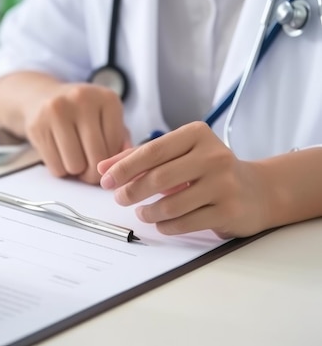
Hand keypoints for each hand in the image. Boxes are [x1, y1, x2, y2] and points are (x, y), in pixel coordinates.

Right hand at [24, 83, 129, 183]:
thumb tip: (126, 160)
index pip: (115, 146)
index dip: (111, 161)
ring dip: (75, 170)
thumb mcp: (106, 116)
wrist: (41, 96)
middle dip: (93, 173)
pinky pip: (55, 167)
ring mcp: (57, 111)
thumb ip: (120, 137)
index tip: (103, 159)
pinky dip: (60, 169)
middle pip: (96, 158)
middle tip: (89, 170)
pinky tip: (59, 154)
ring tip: (74, 157)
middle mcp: (82, 100)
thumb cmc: (80, 112)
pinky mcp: (37, 125)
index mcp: (107, 98)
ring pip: (75, 166)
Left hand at [97, 122, 270, 237]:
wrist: (257, 190)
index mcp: (197, 134)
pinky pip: (185, 223)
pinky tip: (160, 223)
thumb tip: (103, 168)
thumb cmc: (207, 169)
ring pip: (171, 205)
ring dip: (148, 212)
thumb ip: (140, 158)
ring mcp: (224, 184)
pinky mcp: (230, 210)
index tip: (106, 180)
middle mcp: (214, 155)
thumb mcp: (178, 154)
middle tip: (120, 198)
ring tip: (142, 212)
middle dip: (132, 191)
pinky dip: (166, 226)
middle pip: (159, 177)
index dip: (124, 167)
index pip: (152, 150)